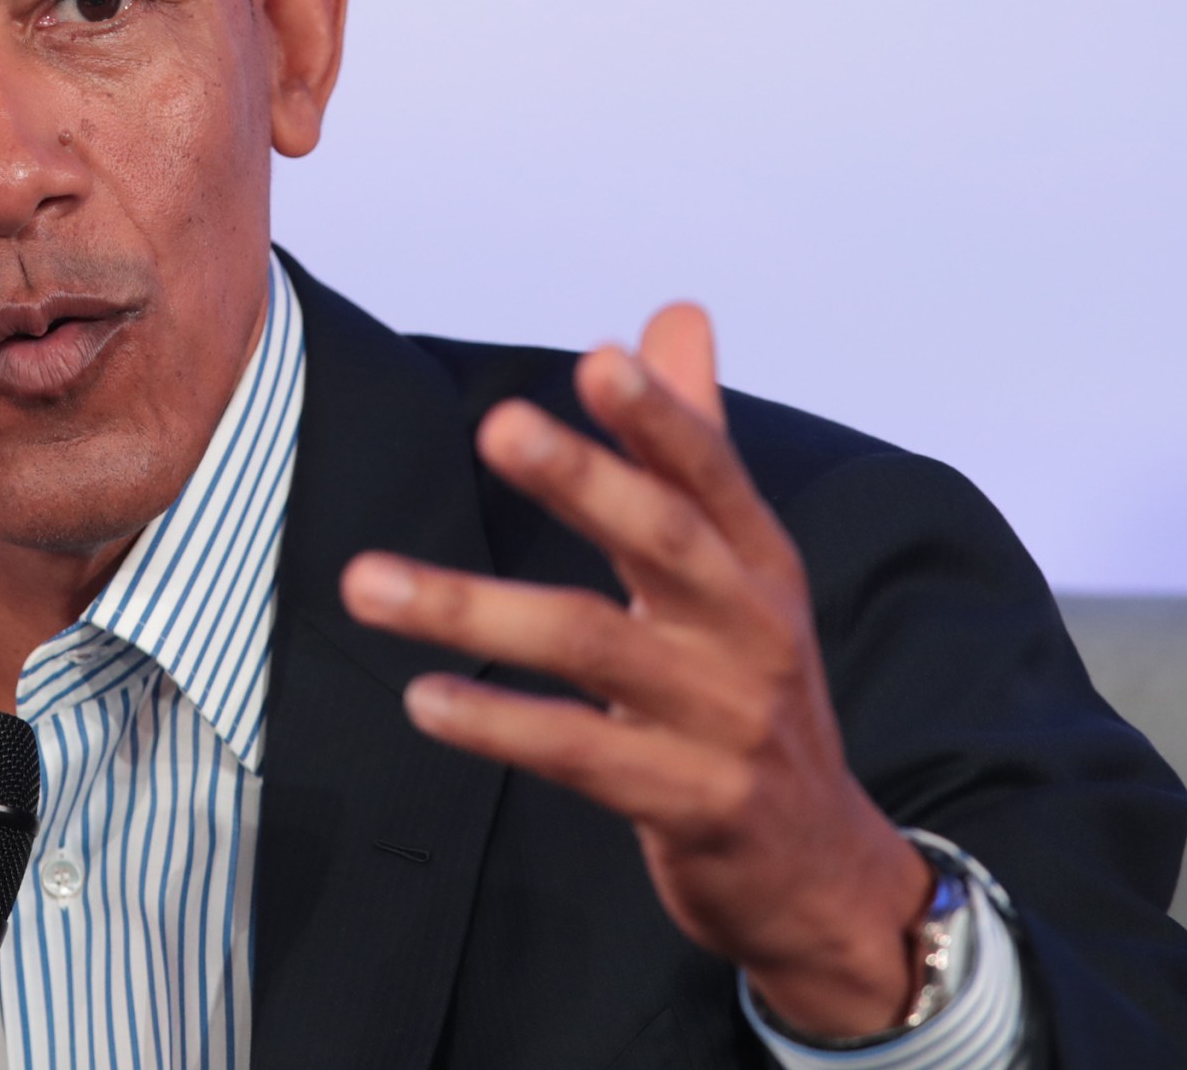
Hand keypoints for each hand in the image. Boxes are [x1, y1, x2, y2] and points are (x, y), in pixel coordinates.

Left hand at [340, 305, 933, 1037]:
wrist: (818, 871)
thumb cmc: (753, 697)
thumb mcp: (742, 574)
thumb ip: (696, 447)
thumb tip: (676, 315)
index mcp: (760, 564)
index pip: (712, 474)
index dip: (663, 416)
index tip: (600, 357)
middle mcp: (751, 631)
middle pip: (663, 541)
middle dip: (584, 480)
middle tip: (498, 424)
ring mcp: (724, 721)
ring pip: (592, 647)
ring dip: (473, 610)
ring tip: (368, 582)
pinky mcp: (690, 803)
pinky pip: (580, 753)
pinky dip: (498, 723)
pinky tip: (425, 698)